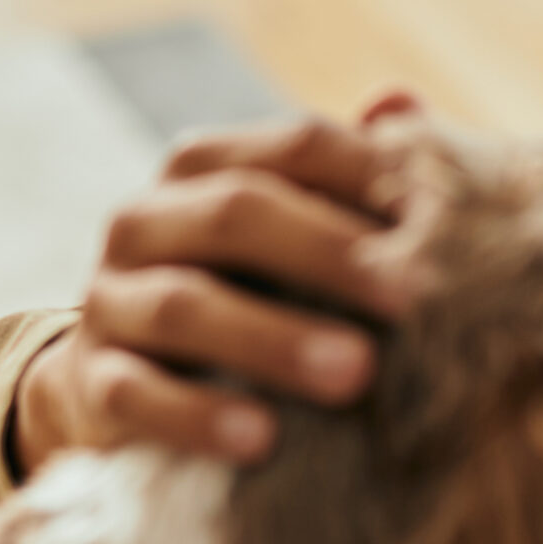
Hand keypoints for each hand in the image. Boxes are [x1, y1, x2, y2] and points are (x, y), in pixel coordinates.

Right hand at [17, 93, 428, 471]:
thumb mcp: (293, 243)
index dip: (373, 178)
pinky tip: (261, 441)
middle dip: (329, 255)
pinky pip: (137, 395)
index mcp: (205, 170)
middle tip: (416, 301)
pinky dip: (198, 418)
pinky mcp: (92, 384)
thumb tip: (402, 101)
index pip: (297, 149)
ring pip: (185, 307)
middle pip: (238, 214)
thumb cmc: (243, 301)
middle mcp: (146, 222)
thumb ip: (347, 181)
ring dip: (274, 339)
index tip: (450, 224)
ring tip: (355, 375)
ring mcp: (110, 302)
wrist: (121, 392)